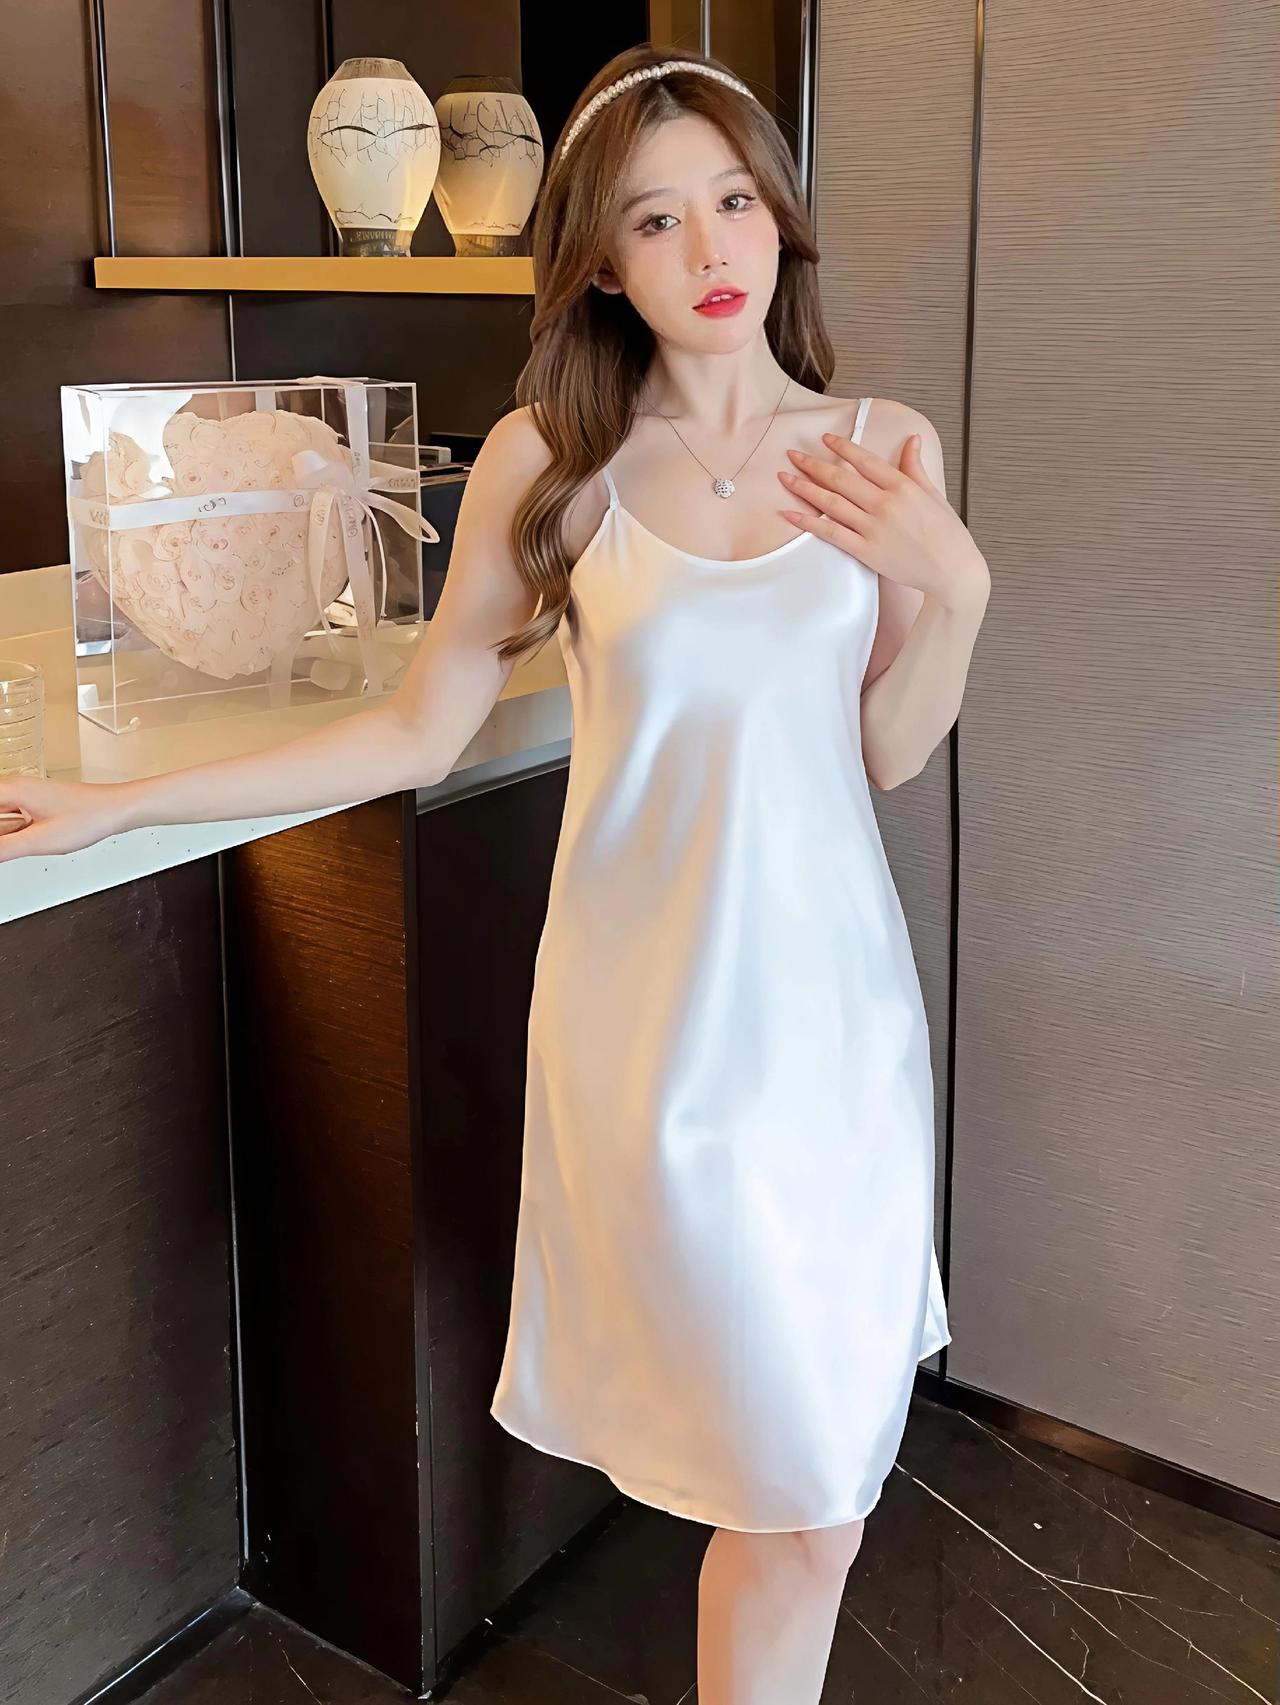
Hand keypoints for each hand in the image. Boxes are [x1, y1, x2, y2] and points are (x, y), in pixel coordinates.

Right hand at [0, 775, 132, 861]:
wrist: (117, 809)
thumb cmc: (88, 817)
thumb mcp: (39, 840)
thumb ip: (3, 849)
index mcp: (11, 789)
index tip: (2, 846)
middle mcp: (15, 788)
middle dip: (2, 835)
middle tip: (10, 849)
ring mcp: (26, 795)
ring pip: (0, 816)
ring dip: (6, 834)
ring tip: (29, 842)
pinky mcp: (35, 804)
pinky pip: (10, 817)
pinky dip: (9, 832)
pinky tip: (18, 843)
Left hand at [777, 425, 989, 609]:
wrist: (953, 570)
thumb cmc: (946, 533)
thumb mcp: (932, 493)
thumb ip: (914, 467)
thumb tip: (912, 439)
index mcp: (902, 486)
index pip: (864, 460)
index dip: (842, 447)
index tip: (824, 439)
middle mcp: (885, 503)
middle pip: (841, 478)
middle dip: (813, 464)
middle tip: (792, 455)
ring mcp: (874, 528)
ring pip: (831, 503)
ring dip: (804, 488)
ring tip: (785, 477)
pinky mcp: (867, 551)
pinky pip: (831, 533)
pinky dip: (808, 523)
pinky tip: (790, 513)